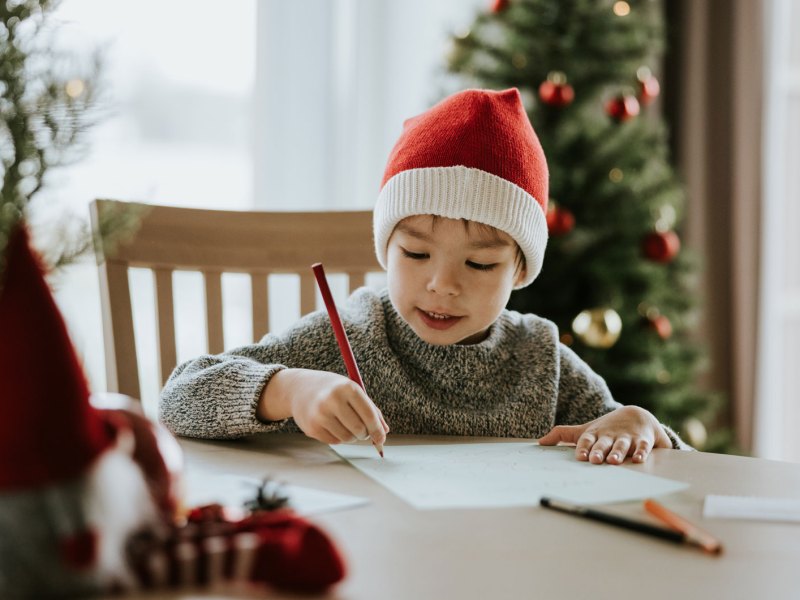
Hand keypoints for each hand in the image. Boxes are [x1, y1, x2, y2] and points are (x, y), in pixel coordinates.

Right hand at [259, 368, 388, 445]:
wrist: (299, 388)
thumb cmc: (332, 389)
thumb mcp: (352, 391)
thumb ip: (370, 410)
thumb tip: (383, 432)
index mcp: (347, 388)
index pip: (369, 414)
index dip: (378, 430)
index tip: (381, 438)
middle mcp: (333, 400)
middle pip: (359, 429)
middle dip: (365, 434)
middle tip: (362, 431)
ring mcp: (320, 415)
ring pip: (347, 438)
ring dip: (352, 437)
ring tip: (346, 425)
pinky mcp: (312, 428)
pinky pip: (335, 441)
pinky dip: (338, 437)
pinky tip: (333, 425)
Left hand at [537, 405, 671, 463]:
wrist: (637, 415)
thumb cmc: (606, 428)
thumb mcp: (585, 430)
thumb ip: (563, 434)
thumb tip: (540, 442)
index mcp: (595, 434)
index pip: (587, 440)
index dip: (583, 447)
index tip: (580, 456)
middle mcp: (610, 435)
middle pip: (603, 443)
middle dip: (599, 451)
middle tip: (595, 459)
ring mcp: (626, 438)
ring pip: (622, 445)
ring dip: (618, 452)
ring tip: (613, 461)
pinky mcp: (642, 441)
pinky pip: (643, 447)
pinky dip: (641, 452)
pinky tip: (638, 459)